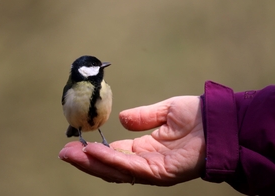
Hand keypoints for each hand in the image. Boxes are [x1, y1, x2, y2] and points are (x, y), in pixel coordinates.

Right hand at [59, 96, 204, 185]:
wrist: (220, 120)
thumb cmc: (197, 116)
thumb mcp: (164, 111)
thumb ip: (143, 117)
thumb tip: (121, 119)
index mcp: (145, 148)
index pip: (114, 154)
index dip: (94, 151)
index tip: (75, 143)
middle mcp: (145, 161)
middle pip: (110, 166)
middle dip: (86, 160)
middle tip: (64, 152)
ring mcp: (153, 169)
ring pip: (116, 170)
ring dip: (92, 162)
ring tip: (71, 153)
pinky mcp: (161, 172)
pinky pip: (131, 167)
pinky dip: (111, 161)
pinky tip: (93, 152)